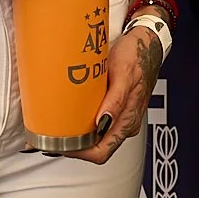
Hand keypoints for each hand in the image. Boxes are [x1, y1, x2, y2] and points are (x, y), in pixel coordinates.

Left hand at [64, 25, 161, 163]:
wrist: (147, 44)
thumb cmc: (137, 56)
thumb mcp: (123, 74)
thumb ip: (116, 100)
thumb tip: (103, 122)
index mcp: (128, 121)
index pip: (101, 152)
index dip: (78, 153)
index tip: (59, 145)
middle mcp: (124, 123)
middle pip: (95, 148)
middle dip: (72, 145)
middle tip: (51, 136)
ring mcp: (120, 117)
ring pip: (95, 137)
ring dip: (76, 135)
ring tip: (57, 126)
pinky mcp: (115, 109)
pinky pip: (97, 124)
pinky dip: (82, 123)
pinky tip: (71, 115)